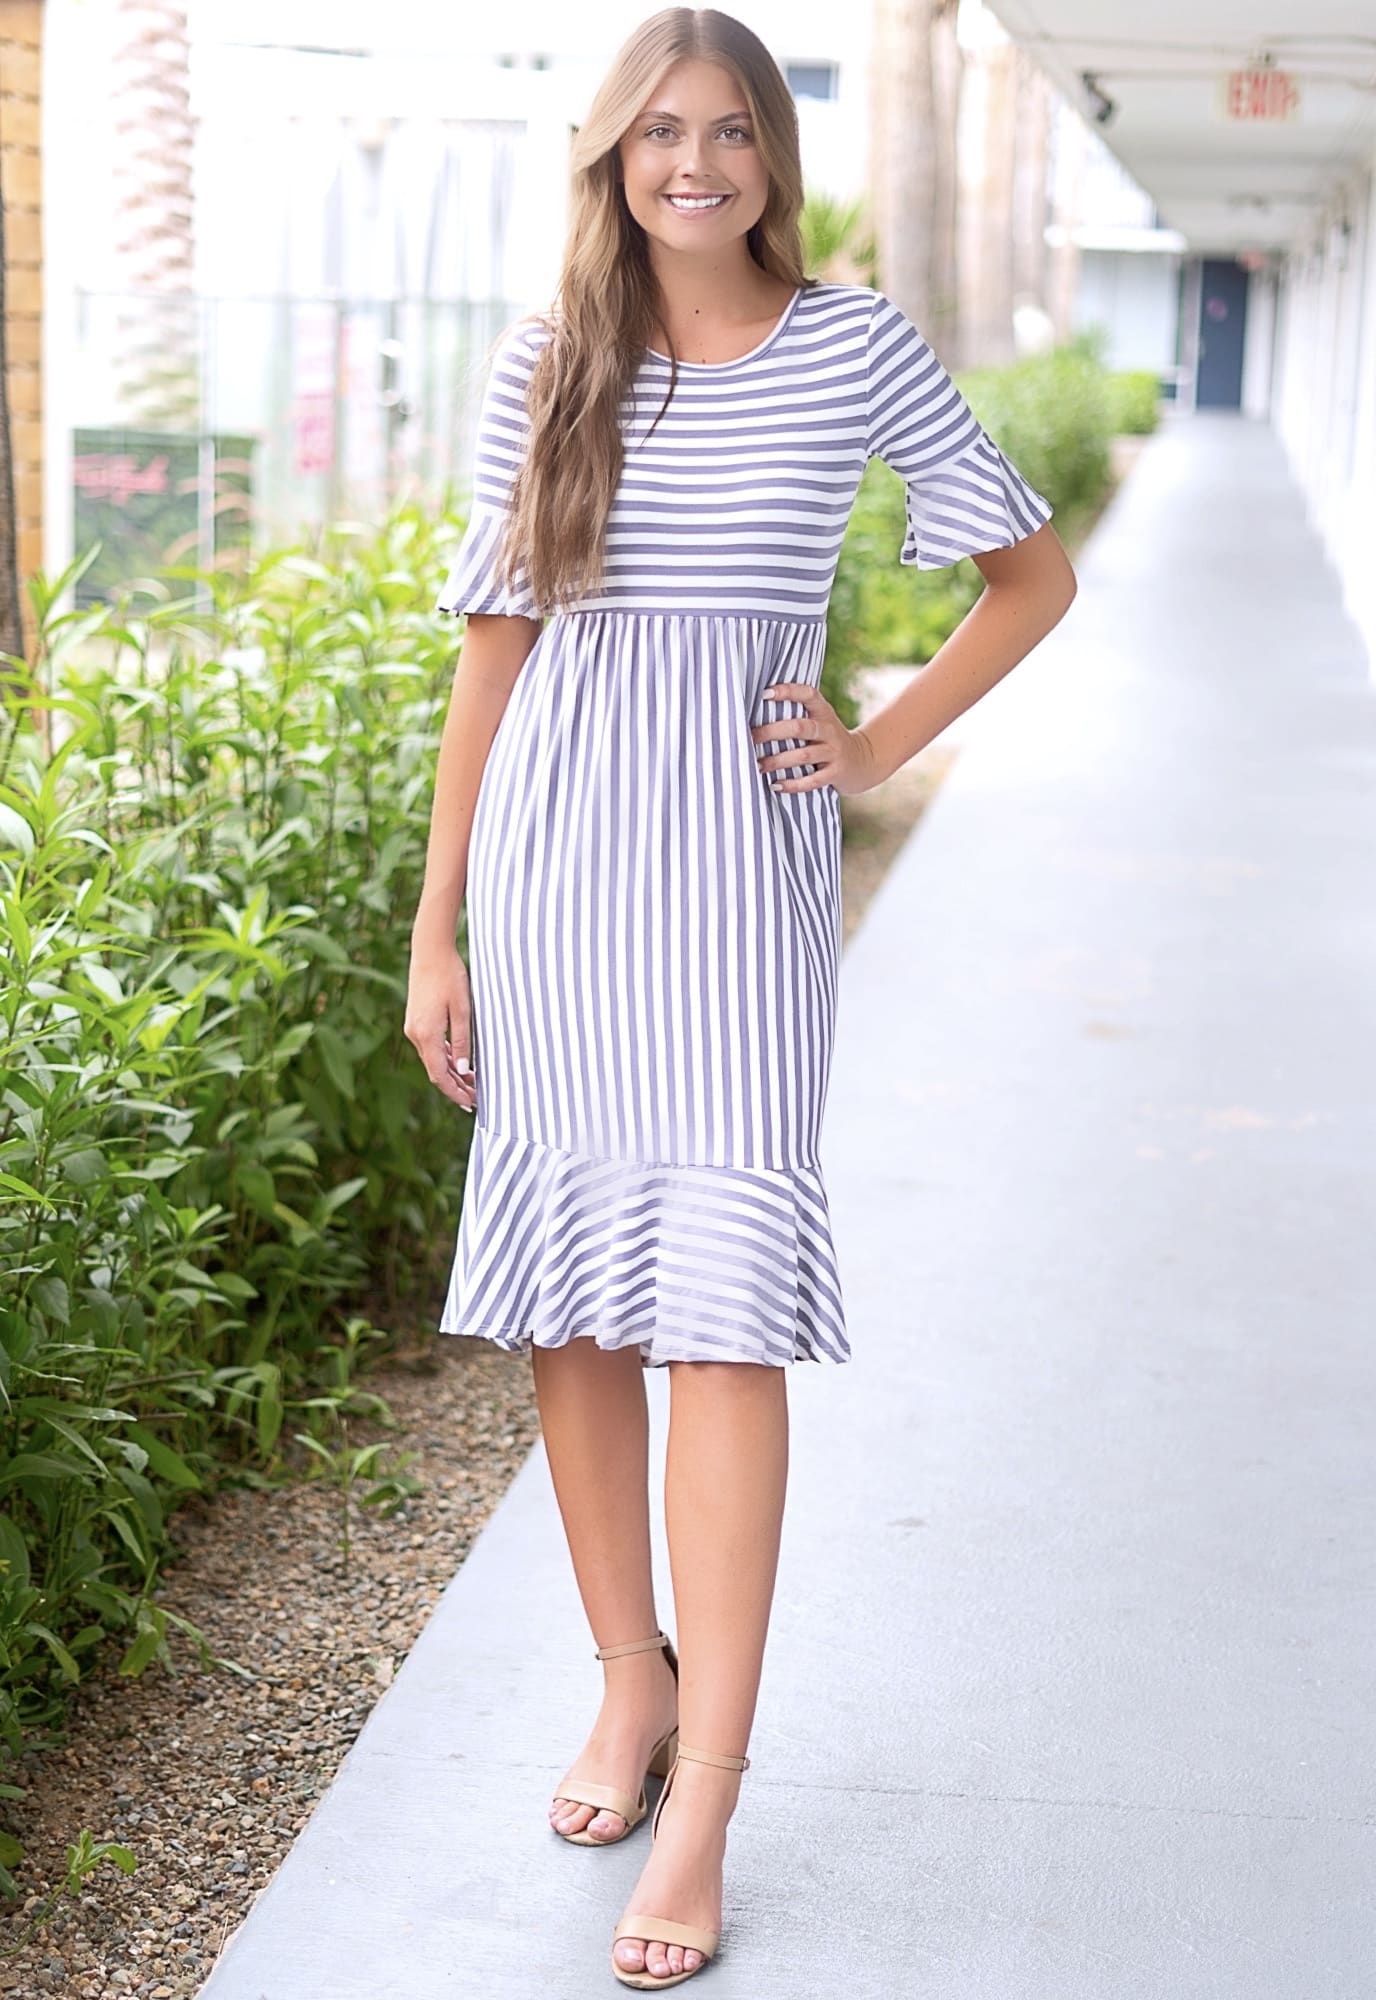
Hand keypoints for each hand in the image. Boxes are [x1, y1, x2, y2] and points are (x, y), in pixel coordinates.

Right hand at [404, 944, 475, 1112]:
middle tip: (475, 1099)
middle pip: (435, 1071)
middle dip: (454, 1087)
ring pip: (433, 1060)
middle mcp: (415, 1034)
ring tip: (472, 1082)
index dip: (454, 1092)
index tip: (471, 1103)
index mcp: (426, 1034)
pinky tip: (460, 1062)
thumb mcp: (463, 1010)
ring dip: (450, 1073)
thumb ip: (463, 1041)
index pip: (440, 1075)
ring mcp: (413, 1028)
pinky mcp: (416, 1021)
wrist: (430, 951)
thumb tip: (463, 1071)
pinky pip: (430, 1047)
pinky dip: (445, 1058)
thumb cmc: (450, 976)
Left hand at [750, 682, 880, 796]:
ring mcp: (833, 752)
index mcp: (823, 712)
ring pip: (803, 755)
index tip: (764, 694)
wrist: (862, 760)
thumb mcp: (820, 720)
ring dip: (777, 761)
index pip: (808, 694)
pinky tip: (775, 785)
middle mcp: (829, 730)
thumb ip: (797, 714)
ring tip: (757, 765)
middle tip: (751, 737)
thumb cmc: (827, 738)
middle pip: (799, 727)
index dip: (787, 691)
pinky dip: (793, 785)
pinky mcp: (835, 773)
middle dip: (772, 732)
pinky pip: (812, 780)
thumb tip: (756, 708)